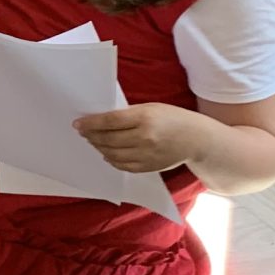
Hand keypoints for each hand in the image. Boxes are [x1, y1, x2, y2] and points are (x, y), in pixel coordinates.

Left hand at [75, 102, 197, 174]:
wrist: (196, 139)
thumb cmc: (172, 118)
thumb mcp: (150, 108)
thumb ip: (127, 114)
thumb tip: (100, 121)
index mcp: (145, 118)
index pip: (109, 122)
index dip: (90, 123)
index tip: (78, 124)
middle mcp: (145, 138)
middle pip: (108, 139)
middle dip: (92, 136)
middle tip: (83, 132)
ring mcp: (146, 155)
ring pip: (112, 154)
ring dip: (99, 147)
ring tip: (93, 141)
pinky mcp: (148, 167)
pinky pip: (123, 166)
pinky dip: (111, 159)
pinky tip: (106, 153)